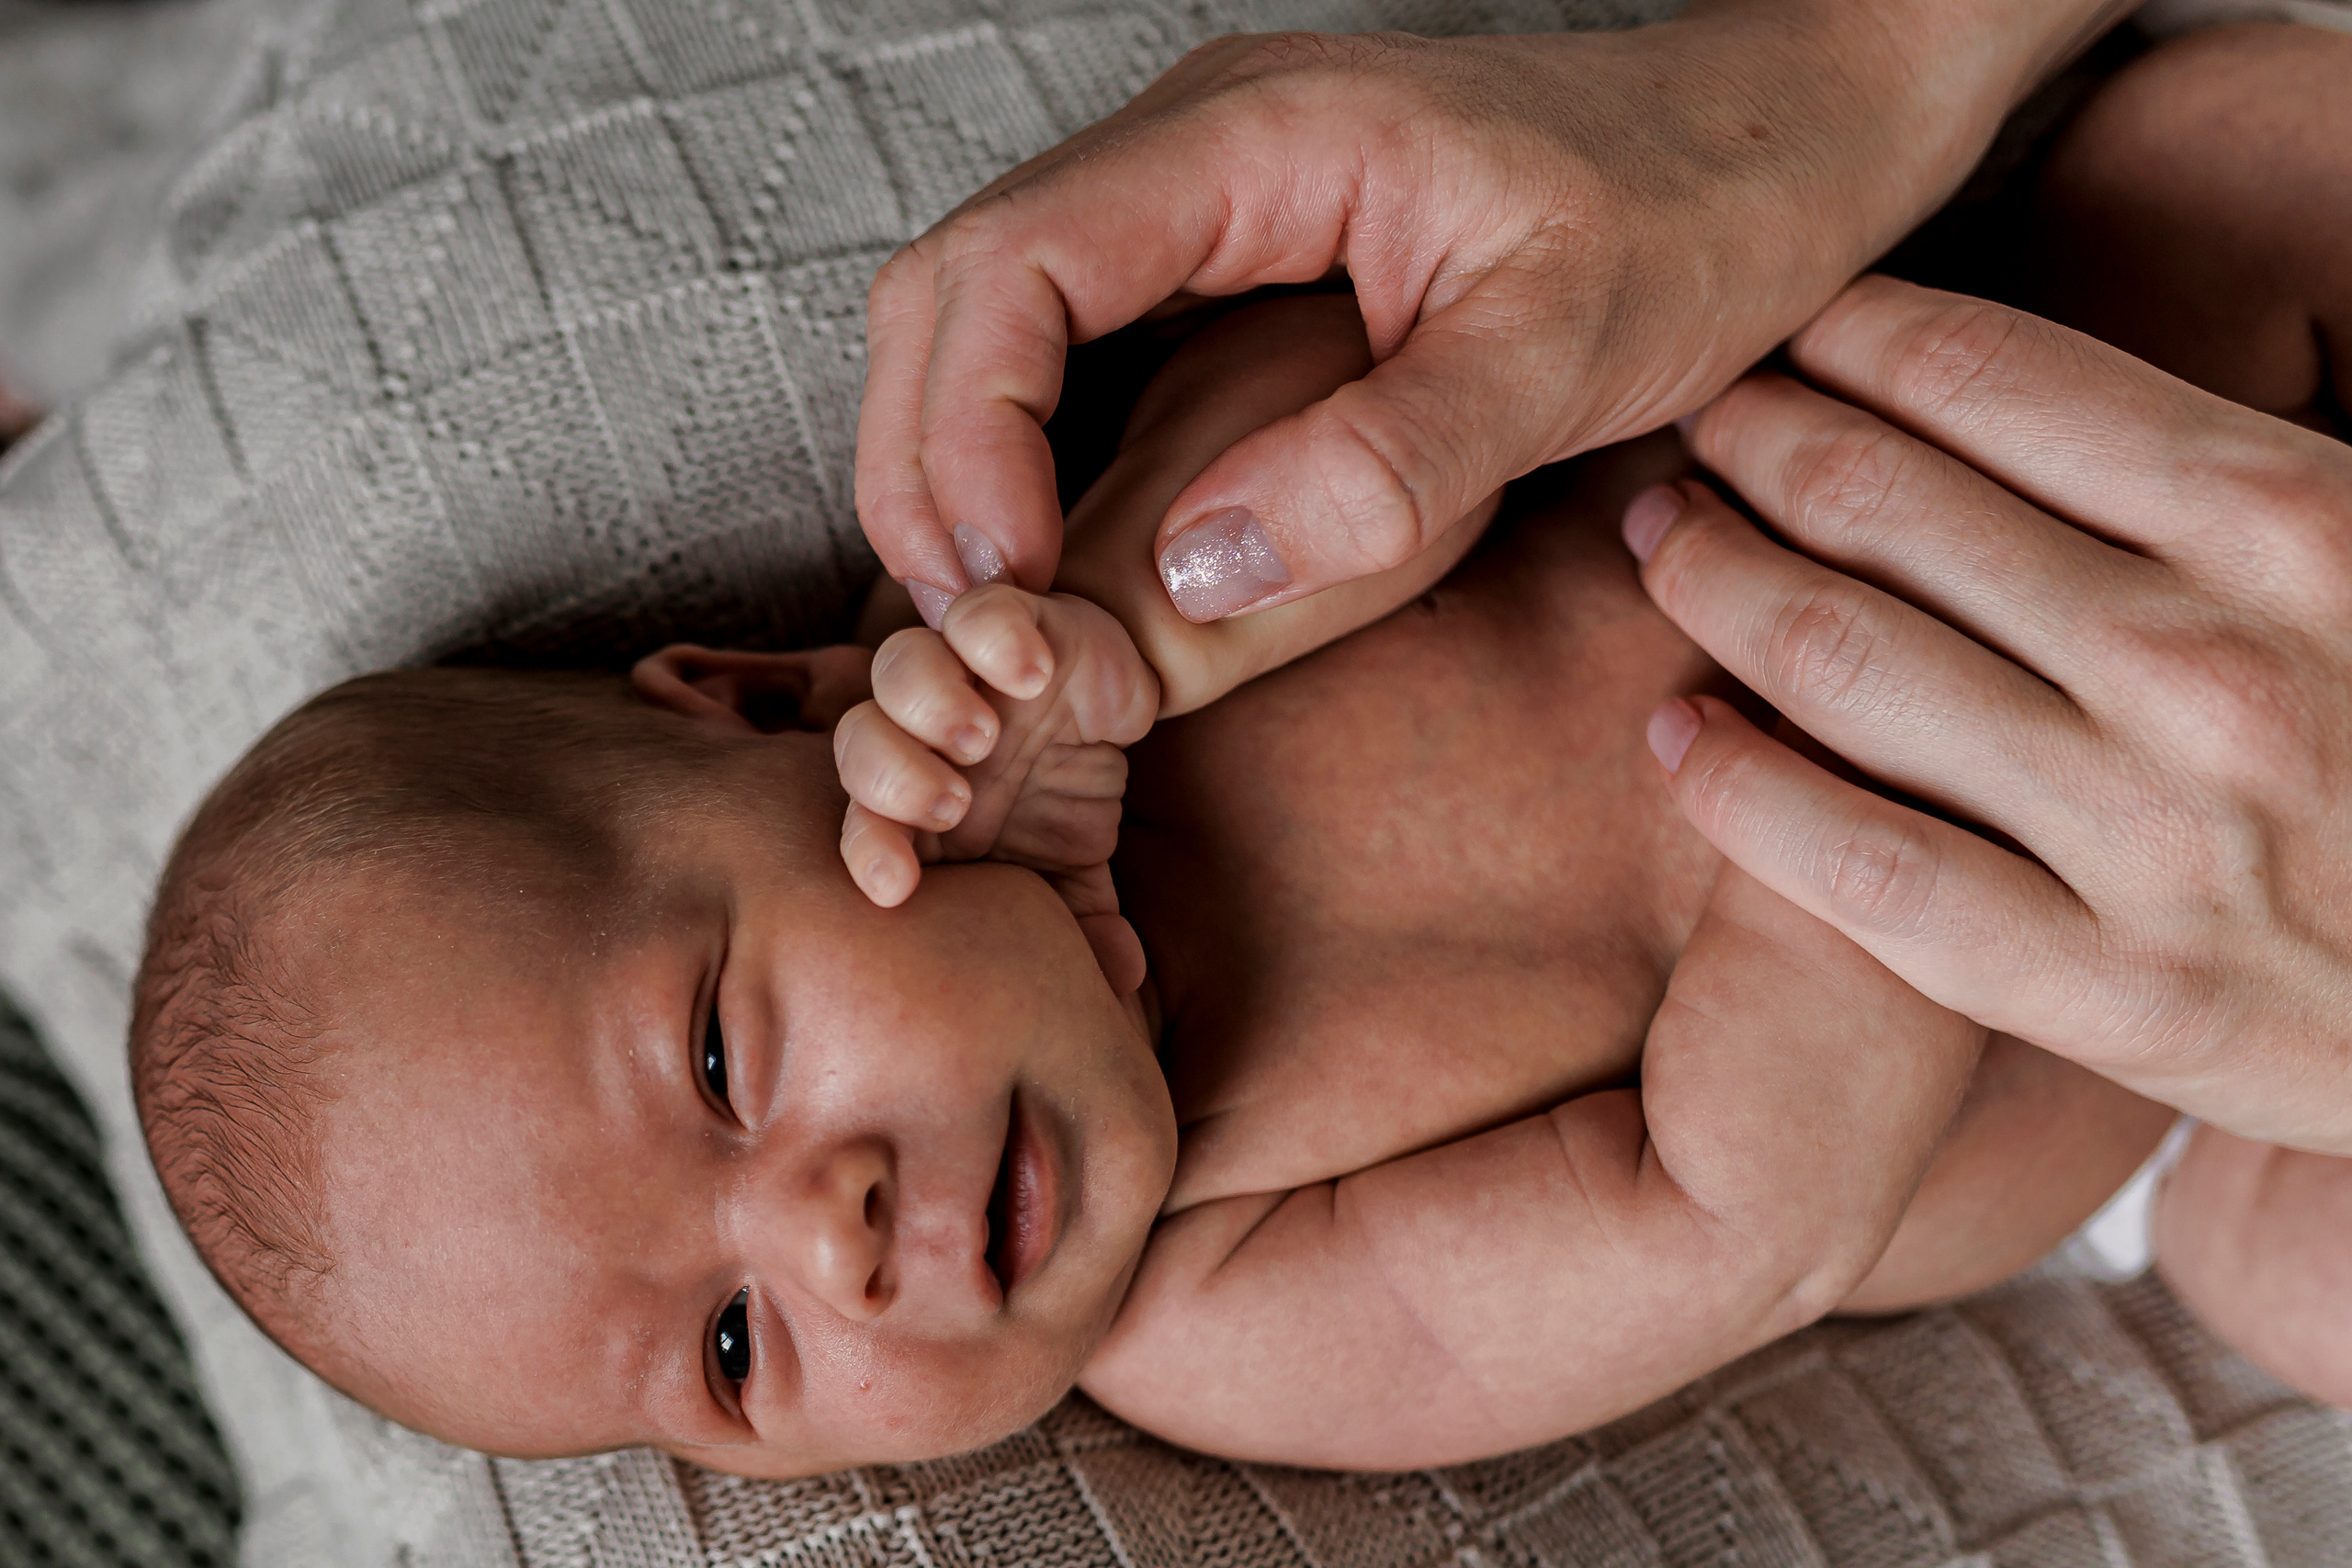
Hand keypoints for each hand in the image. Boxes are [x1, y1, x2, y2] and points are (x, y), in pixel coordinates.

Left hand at [833, 584, 1159, 983]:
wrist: (1112, 711)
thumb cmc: (1068, 804)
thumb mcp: (1075, 879)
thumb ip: (1083, 929)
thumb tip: (1121, 979)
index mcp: (918, 808)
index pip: (863, 827)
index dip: (868, 853)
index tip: (894, 888)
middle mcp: (920, 736)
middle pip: (857, 742)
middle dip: (891, 775)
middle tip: (950, 802)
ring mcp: (959, 672)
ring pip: (898, 667)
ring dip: (927, 703)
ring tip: (980, 734)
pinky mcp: (1007, 617)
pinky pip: (974, 610)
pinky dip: (992, 634)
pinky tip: (1031, 673)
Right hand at [858, 3, 2078, 621]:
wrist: (1783, 143)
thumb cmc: (1700, 211)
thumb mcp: (1567, 346)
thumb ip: (1388, 461)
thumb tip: (1193, 581)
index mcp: (1255, 136)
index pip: (1009, 268)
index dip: (965, 437)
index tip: (1007, 585)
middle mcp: (1195, 148)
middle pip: (952, 290)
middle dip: (927, 465)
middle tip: (974, 629)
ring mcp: (1201, 196)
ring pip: (989, 317)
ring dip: (962, 465)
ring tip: (1005, 613)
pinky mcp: (1229, 253)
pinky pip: (1068, 344)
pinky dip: (1030, 454)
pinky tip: (1069, 554)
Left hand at [1626, 276, 2351, 1153]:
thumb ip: (2200, 484)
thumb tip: (1977, 395)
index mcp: (2284, 515)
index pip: (1983, 375)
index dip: (1839, 339)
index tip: (1775, 335)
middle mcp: (2204, 658)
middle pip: (1880, 502)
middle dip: (1750, 441)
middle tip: (1690, 426)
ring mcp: (2153, 831)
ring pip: (1839, 658)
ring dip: (1710, 579)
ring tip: (1662, 541)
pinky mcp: (2113, 990)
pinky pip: (1864, 869)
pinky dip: (1738, 789)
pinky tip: (1674, 738)